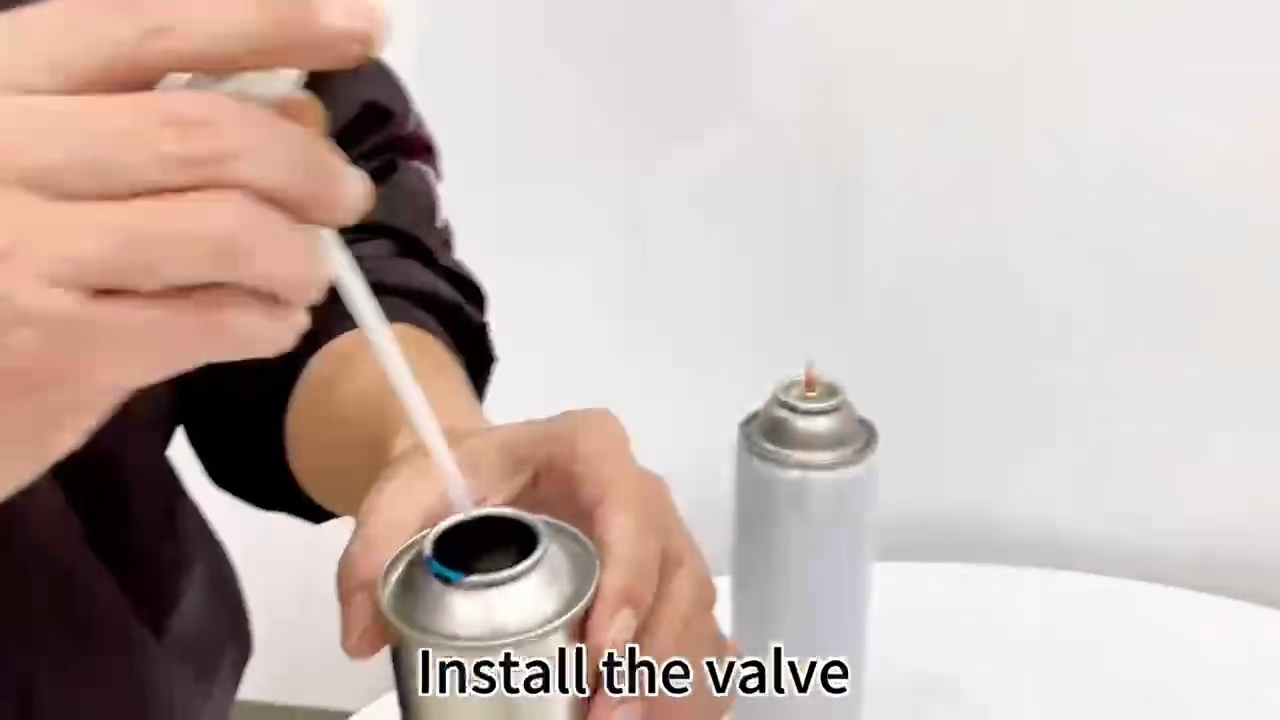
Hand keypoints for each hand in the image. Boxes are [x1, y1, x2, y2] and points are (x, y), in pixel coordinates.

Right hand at [0, 0, 381, 498]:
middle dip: (307, 165)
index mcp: (2, 80)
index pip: (149, 25)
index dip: (270, 20)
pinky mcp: (52, 350)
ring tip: (309, 272)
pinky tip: (273, 324)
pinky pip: (208, 321)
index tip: (363, 24)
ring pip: (224, 230)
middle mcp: (3, 150)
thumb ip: (153, 121)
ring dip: (298, 254)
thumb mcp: (44, 154)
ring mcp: (22, 252)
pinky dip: (268, 322)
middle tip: (349, 195)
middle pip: (206, 135)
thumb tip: (297, 104)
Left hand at [338, 409, 736, 719]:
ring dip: (671, 675)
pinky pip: (700, 628)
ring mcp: (660, 534)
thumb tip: (363, 637)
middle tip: (604, 716)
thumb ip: (371, 551)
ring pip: (695, 603)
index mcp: (588, 448)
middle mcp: (639, 488)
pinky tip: (664, 716)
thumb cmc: (451, 475)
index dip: (629, 576)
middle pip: (673, 567)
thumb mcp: (402, 494)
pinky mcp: (664, 577)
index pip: (628, 503)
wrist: (474, 476)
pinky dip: (690, 680)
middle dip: (650, 652)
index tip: (599, 648)